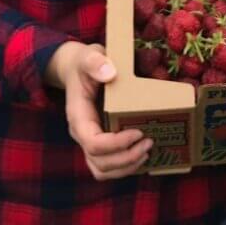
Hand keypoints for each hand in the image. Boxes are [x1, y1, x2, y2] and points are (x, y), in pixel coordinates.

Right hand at [50, 41, 152, 179]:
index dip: (117, 144)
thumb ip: (95, 62)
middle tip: (150, 142)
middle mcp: (81, 134)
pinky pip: (107, 166)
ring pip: (102, 170)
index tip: (138, 132)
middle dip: (126, 158)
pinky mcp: (97, 144)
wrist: (76, 69)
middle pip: (99, 162)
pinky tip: (141, 155)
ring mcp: (88, 141)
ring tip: (147, 152)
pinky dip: (124, 167)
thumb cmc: (84, 63)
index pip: (93, 143)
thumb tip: (109, 73)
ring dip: (126, 167)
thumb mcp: (88, 55)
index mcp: (78, 116)